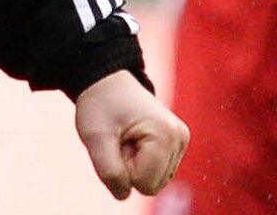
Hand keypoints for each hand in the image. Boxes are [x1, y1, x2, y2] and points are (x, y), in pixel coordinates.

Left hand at [74, 71, 188, 199]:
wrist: (107, 82)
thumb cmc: (100, 106)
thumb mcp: (96, 138)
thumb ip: (109, 171)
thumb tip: (124, 194)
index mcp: (165, 134)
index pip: (143, 183)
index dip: (123, 167)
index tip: (117, 141)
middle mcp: (179, 138)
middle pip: (152, 185)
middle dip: (130, 168)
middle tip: (120, 140)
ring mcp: (181, 140)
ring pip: (155, 181)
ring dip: (135, 165)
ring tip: (127, 138)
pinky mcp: (177, 142)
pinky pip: (157, 172)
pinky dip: (142, 162)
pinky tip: (135, 139)